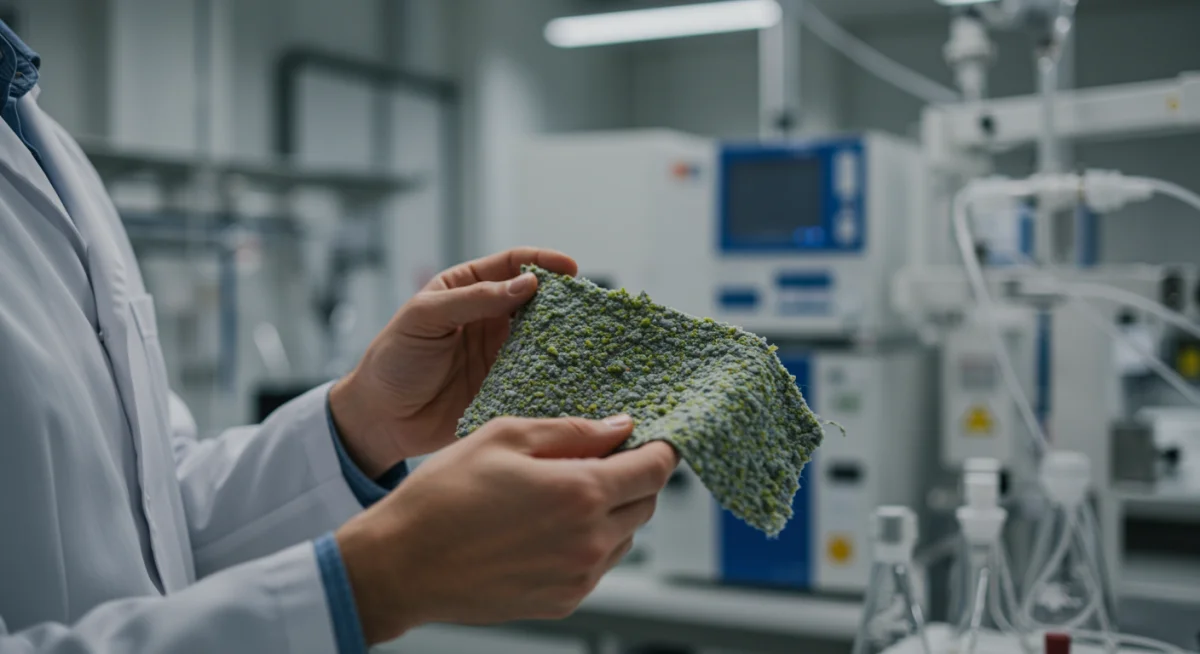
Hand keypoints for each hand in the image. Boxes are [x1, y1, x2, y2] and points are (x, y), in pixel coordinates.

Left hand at [329, 248, 577, 476]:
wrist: (380, 419)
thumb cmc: (394, 360)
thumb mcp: (425, 318)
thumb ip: (473, 299)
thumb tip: (526, 284)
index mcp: (468, 289)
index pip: (512, 265)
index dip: (543, 262)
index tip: (570, 269)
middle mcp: (490, 318)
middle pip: (537, 301)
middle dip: (564, 300)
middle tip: (590, 307)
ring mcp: (502, 354)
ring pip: (544, 339)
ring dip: (565, 338)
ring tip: (591, 341)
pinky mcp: (507, 388)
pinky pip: (538, 377)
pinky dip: (557, 376)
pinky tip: (576, 376)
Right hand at [334, 415, 678, 643]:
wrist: (401, 565)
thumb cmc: (444, 496)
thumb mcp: (505, 437)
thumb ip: (572, 431)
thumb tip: (620, 427)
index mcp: (581, 493)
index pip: (655, 470)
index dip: (661, 449)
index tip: (653, 439)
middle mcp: (589, 541)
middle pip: (646, 504)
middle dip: (634, 478)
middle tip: (598, 459)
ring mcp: (578, 577)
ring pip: (625, 537)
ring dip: (612, 512)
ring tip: (561, 494)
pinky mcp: (562, 601)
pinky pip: (597, 566)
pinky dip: (589, 542)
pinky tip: (546, 527)